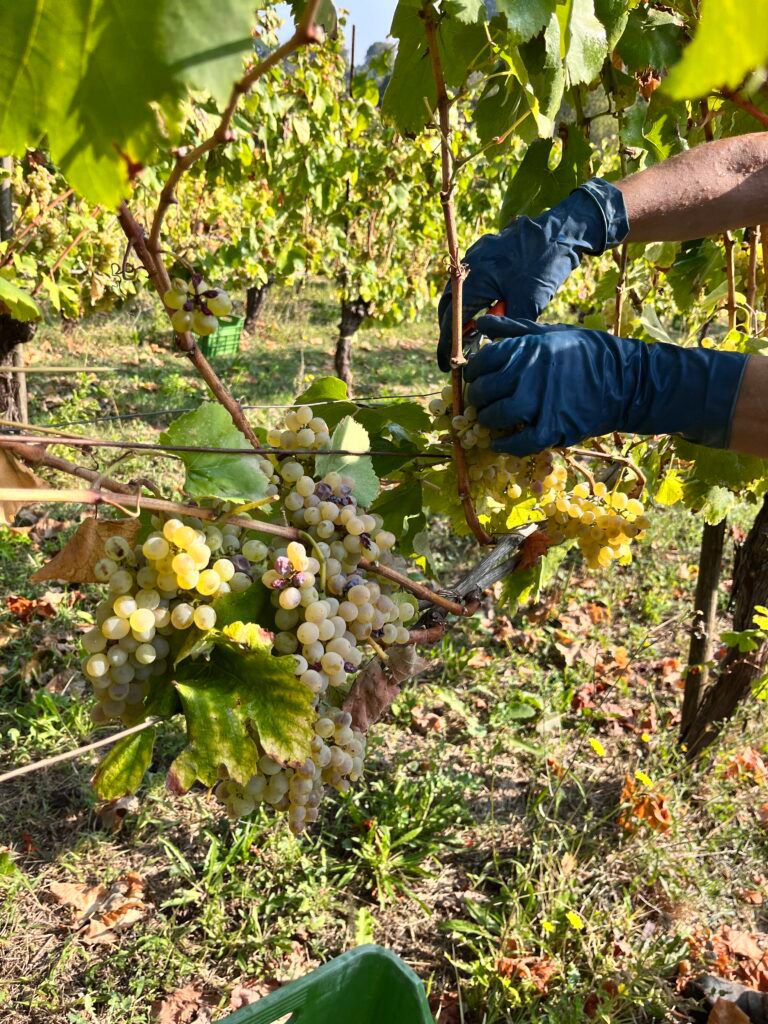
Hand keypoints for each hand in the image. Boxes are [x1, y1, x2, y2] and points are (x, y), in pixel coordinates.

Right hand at [436, 178, 628, 370]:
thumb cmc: (546, 263)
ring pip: (460, 292)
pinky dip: (473, 300)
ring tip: (471, 336)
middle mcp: (471, 265)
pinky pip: (472, 280)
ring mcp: (478, 255)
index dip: (448, 344)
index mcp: (475, 277)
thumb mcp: (529, 301)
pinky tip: (485, 312)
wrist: (563, 228)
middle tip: (457, 352)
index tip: (446, 364)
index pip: (453, 317)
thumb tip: (493, 346)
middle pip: (450, 304)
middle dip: (451, 330)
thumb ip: (508, 325)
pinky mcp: (488, 252)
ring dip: (462, 315)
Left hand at [463, 317, 748, 455]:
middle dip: (477, 399)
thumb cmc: (588, 352)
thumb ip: (514, 329)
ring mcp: (540, 402)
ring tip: (489, 421)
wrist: (626, 380)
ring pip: (497, 416)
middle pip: (485, 391)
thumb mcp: (550, 333)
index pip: (482, 362)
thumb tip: (482, 322)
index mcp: (526, 348)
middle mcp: (529, 373)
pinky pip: (519, 442)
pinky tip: (499, 443)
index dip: (474, 373)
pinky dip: (505, 445)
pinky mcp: (553, 427)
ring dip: (487, 421)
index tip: (477, 379)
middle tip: (480, 403)